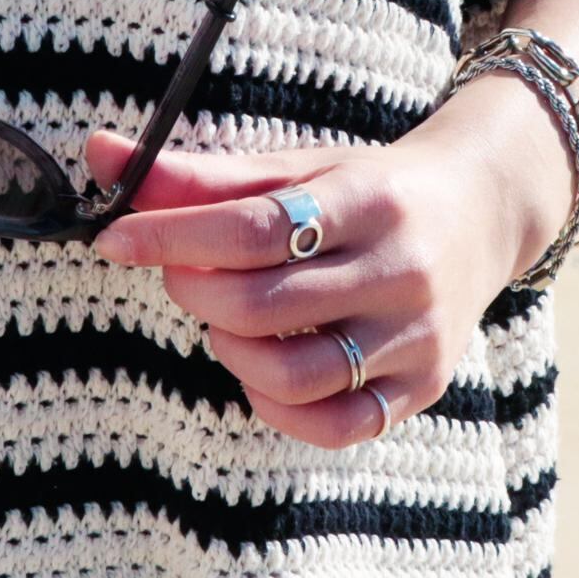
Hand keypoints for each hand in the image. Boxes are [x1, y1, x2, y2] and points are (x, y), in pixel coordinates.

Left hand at [83, 119, 525, 450]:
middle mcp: (398, 268)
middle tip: (180, 271)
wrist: (478, 211)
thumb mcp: (293, 166)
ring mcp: (415, 334)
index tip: (115, 236)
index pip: (252, 226)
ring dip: (229, 349)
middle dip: (194, 290)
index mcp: (364, 198)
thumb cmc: (366, 187)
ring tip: (221, 316)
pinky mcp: (422, 385)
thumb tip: (100, 154)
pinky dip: (276, 405)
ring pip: (295, 373)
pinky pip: (335, 423)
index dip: (172, 235)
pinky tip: (259, 367)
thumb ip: (196, 173)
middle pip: (263, 303)